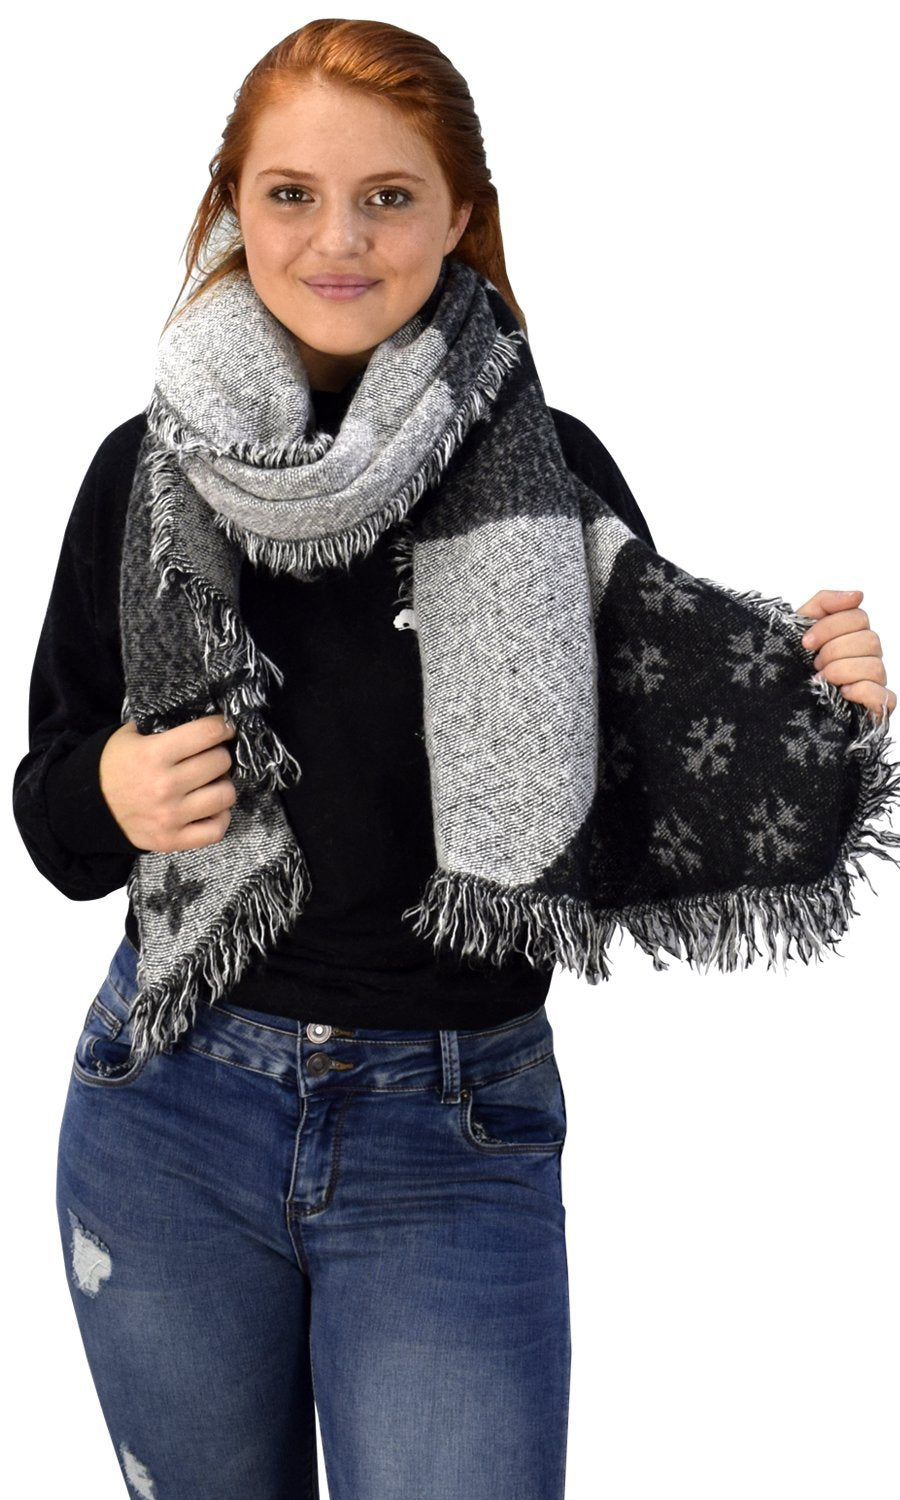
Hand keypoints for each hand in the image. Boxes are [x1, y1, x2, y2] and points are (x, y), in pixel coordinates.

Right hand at [99, 713, 237, 851]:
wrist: (86, 807)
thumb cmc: (112, 766)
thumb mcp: (129, 735)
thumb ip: (162, 726)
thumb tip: (201, 720)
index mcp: (154, 754)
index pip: (208, 733)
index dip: (222, 727)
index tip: (223, 728)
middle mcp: (165, 785)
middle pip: (220, 762)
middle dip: (220, 755)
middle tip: (211, 756)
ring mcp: (170, 816)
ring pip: (225, 795)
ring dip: (222, 785)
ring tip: (211, 782)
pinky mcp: (171, 840)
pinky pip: (215, 830)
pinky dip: (220, 817)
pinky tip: (211, 808)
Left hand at [795, 588, 894, 723]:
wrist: (777, 703)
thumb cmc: (790, 662)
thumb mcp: (799, 626)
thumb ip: (825, 603)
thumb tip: (858, 594)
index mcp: (852, 635)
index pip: (858, 617)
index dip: (829, 628)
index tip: (805, 643)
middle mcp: (867, 657)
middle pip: (869, 640)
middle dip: (833, 651)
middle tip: (814, 663)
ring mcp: (874, 682)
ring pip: (875, 666)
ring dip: (842, 671)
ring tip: (821, 679)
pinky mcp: (876, 708)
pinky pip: (884, 696)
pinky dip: (862, 691)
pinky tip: (841, 692)